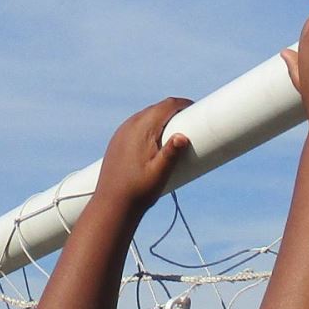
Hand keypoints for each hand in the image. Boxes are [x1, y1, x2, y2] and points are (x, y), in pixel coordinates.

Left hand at [91, 96, 192, 214]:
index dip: (183, 104)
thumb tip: (182, 136)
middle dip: (174, 111)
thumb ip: (171, 154)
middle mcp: (129, 126)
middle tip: (191, 121)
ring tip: (177, 130)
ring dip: (161, 118)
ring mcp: (121, 133)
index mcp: (141, 129)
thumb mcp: (159, 174)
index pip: (166, 106)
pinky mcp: (117, 141)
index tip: (197, 109)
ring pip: (145, 116)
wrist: (111, 205)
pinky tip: (157, 139)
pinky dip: (150, 126)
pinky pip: (136, 125)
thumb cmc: (138, 191)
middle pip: (156, 108)